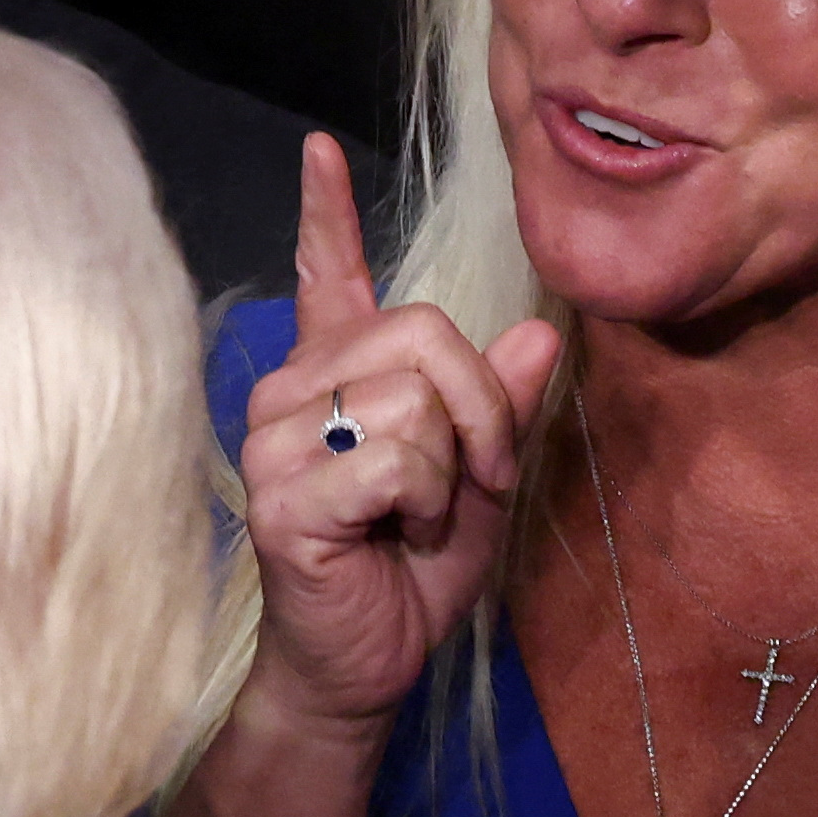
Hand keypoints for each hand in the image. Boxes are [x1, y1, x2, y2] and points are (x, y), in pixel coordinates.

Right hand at [234, 134, 564, 736]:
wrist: (363, 668)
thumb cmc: (410, 573)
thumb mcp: (481, 480)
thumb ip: (504, 408)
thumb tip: (540, 333)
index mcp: (333, 375)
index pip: (323, 275)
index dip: (323, 212)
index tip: (319, 148)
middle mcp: (292, 390)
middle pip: (423, 331)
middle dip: (482, 409)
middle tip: (476, 479)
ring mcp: (276, 438)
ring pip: (415, 397)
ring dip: (454, 469)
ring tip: (421, 517)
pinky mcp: (284, 492)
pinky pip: (399, 457)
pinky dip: (429, 503)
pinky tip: (395, 536)